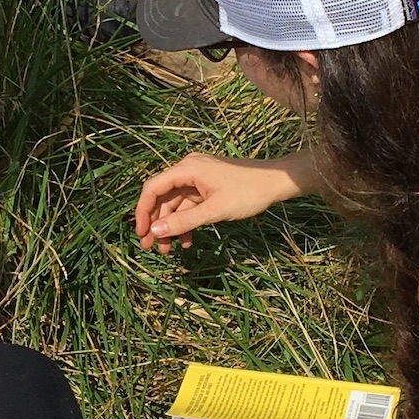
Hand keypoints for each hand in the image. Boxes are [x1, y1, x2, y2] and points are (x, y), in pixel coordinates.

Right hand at [135, 152, 302, 251]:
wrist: (276, 182)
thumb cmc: (248, 193)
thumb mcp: (214, 211)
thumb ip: (184, 221)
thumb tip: (155, 232)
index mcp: (187, 169)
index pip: (153, 188)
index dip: (143, 211)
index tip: (141, 233)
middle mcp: (188, 170)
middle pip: (162, 197)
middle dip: (156, 223)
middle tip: (151, 247)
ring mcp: (197, 178)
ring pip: (174, 204)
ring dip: (171, 226)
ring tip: (168, 250)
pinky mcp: (206, 187)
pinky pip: (188, 205)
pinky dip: (185, 222)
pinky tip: (187, 241)